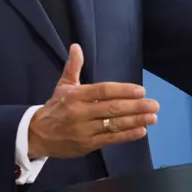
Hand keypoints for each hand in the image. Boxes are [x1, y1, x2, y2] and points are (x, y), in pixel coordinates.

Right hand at [28, 44, 159, 158]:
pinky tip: (141, 131)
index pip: (103, 91)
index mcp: (75, 95)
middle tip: (154, 105)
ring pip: (113, 124)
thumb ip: (73, 67)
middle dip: (135, 106)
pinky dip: (126, 136)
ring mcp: (84, 130)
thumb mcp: (62, 85)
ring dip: (135, 121)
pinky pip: (110, 139)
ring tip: (152, 117)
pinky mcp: (87, 144)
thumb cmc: (55, 107)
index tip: (141, 90)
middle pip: (111, 108)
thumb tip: (76, 46)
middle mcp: (80, 112)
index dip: (123, 90)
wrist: (37, 134)